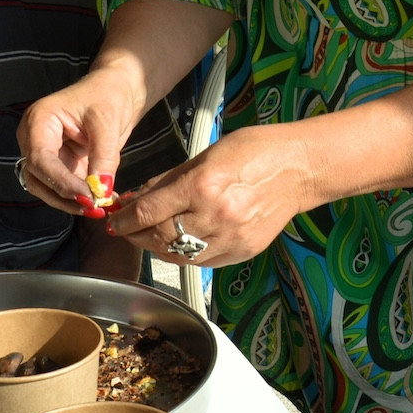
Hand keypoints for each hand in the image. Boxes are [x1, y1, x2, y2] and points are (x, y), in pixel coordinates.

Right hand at [16, 69, 146, 215]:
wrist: (118, 90)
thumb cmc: (109, 96)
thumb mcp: (108, 123)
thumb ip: (103, 157)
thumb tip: (100, 192)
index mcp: (39, 120)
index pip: (40, 159)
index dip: (61, 182)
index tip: (88, 197)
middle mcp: (35, 138)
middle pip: (37, 178)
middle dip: (64, 197)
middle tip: (94, 208)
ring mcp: (45, 153)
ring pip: (47, 188)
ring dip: (70, 202)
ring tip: (100, 207)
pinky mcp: (60, 164)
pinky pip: (63, 188)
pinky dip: (79, 198)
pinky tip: (101, 202)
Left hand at [106, 126, 312, 267]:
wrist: (298, 168)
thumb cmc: (254, 151)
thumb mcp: (204, 155)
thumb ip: (168, 180)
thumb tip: (137, 197)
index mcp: (202, 186)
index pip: (149, 212)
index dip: (125, 220)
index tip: (114, 221)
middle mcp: (215, 216)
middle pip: (160, 237)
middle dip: (137, 235)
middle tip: (126, 229)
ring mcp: (231, 238)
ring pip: (179, 255)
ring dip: (157, 247)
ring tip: (149, 236)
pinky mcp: (242, 251)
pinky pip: (202, 261)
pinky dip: (184, 254)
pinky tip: (178, 243)